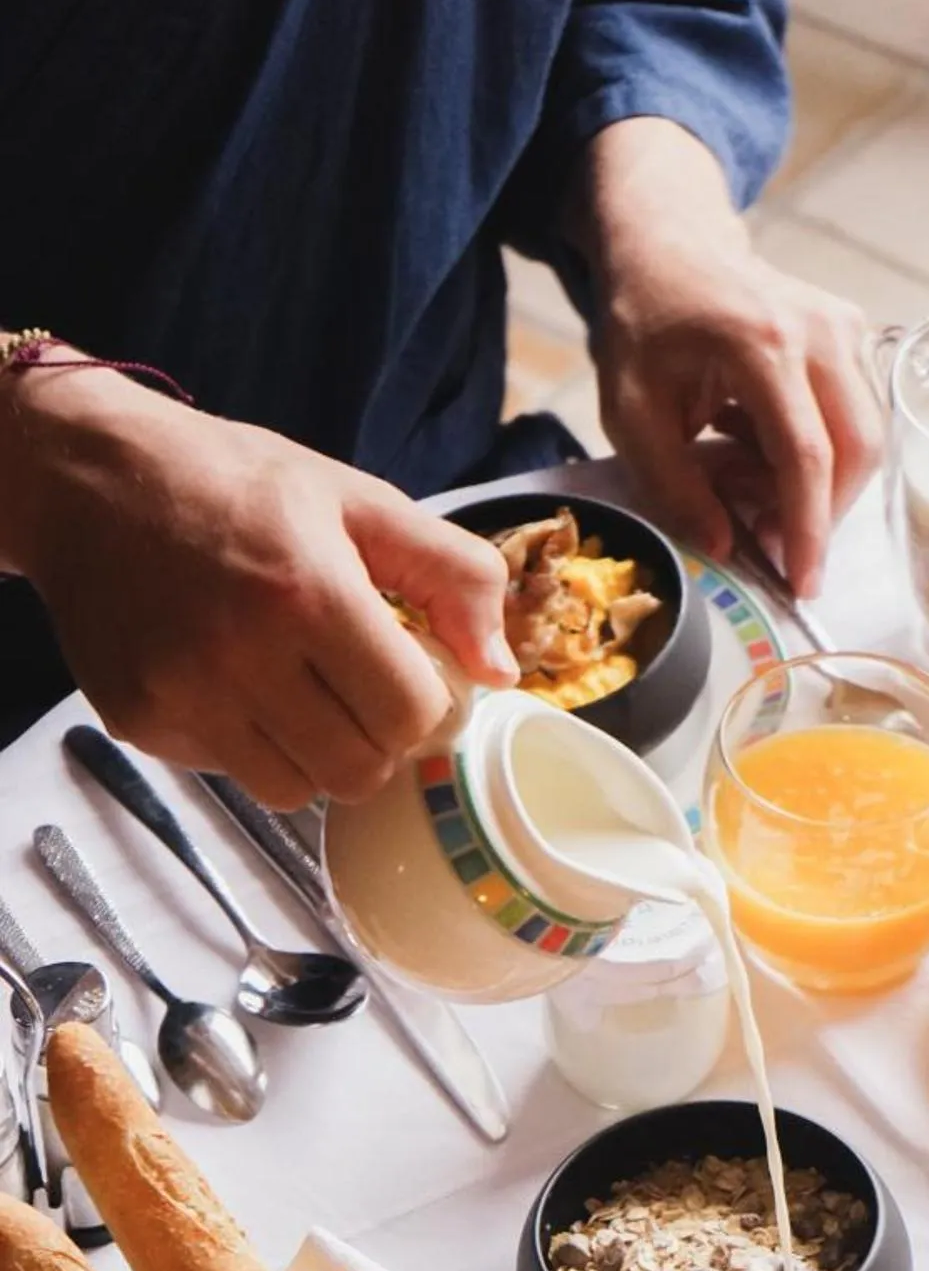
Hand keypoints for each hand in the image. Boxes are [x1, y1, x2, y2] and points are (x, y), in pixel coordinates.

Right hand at [0, 367, 517, 808]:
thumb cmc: (232, 483)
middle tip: (360, 690)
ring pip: (298, 792)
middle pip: (359, 771)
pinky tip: (237, 686)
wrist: (87, 478)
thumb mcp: (357, 501)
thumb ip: (452, 578)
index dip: (427, 706)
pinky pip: (233, 775)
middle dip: (376, 739)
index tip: (413, 677)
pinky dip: (251, 747)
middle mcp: (240, 654)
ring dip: (317, 755)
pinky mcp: (142, 722)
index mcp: (308, 593)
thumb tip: (500, 671)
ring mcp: (184, 696)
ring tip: (301, 692)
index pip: (410, 716)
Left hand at [584, 121, 882, 596]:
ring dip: (819, 485)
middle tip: (769, 541)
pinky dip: (819, 453)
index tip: (803, 583)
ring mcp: (844, 327)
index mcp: (761, 344)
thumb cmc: (645, 324)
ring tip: (752, 485)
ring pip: (864, 438)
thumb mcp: (631, 412)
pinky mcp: (852, 334)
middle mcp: (820, 332)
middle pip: (855, 450)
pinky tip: (764, 450)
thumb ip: (675, 485)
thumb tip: (726, 548)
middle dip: (822, 514)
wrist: (670, 245)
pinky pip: (855, 416)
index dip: (807, 529)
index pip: (806, 455)